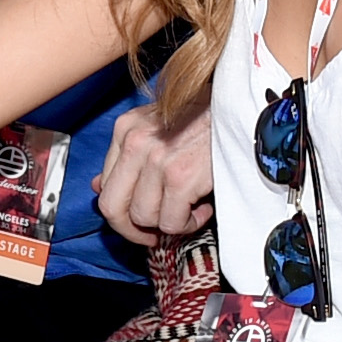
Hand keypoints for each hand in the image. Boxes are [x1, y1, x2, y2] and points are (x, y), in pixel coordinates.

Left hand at [94, 101, 213, 245]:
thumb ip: (127, 157)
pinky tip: (203, 206)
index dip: (121, 212)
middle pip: (112, 207)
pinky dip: (189, 223)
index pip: (104, 186)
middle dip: (132, 230)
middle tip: (153, 234)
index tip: (139, 220)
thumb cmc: (205, 118)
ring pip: (144, 218)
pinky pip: (172, 222)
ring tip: (191, 208)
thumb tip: (98, 186)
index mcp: (125, 128)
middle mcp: (135, 142)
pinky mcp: (179, 176)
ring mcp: (156, 159)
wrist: (242, 106)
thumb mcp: (158, 127)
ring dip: (170, 223)